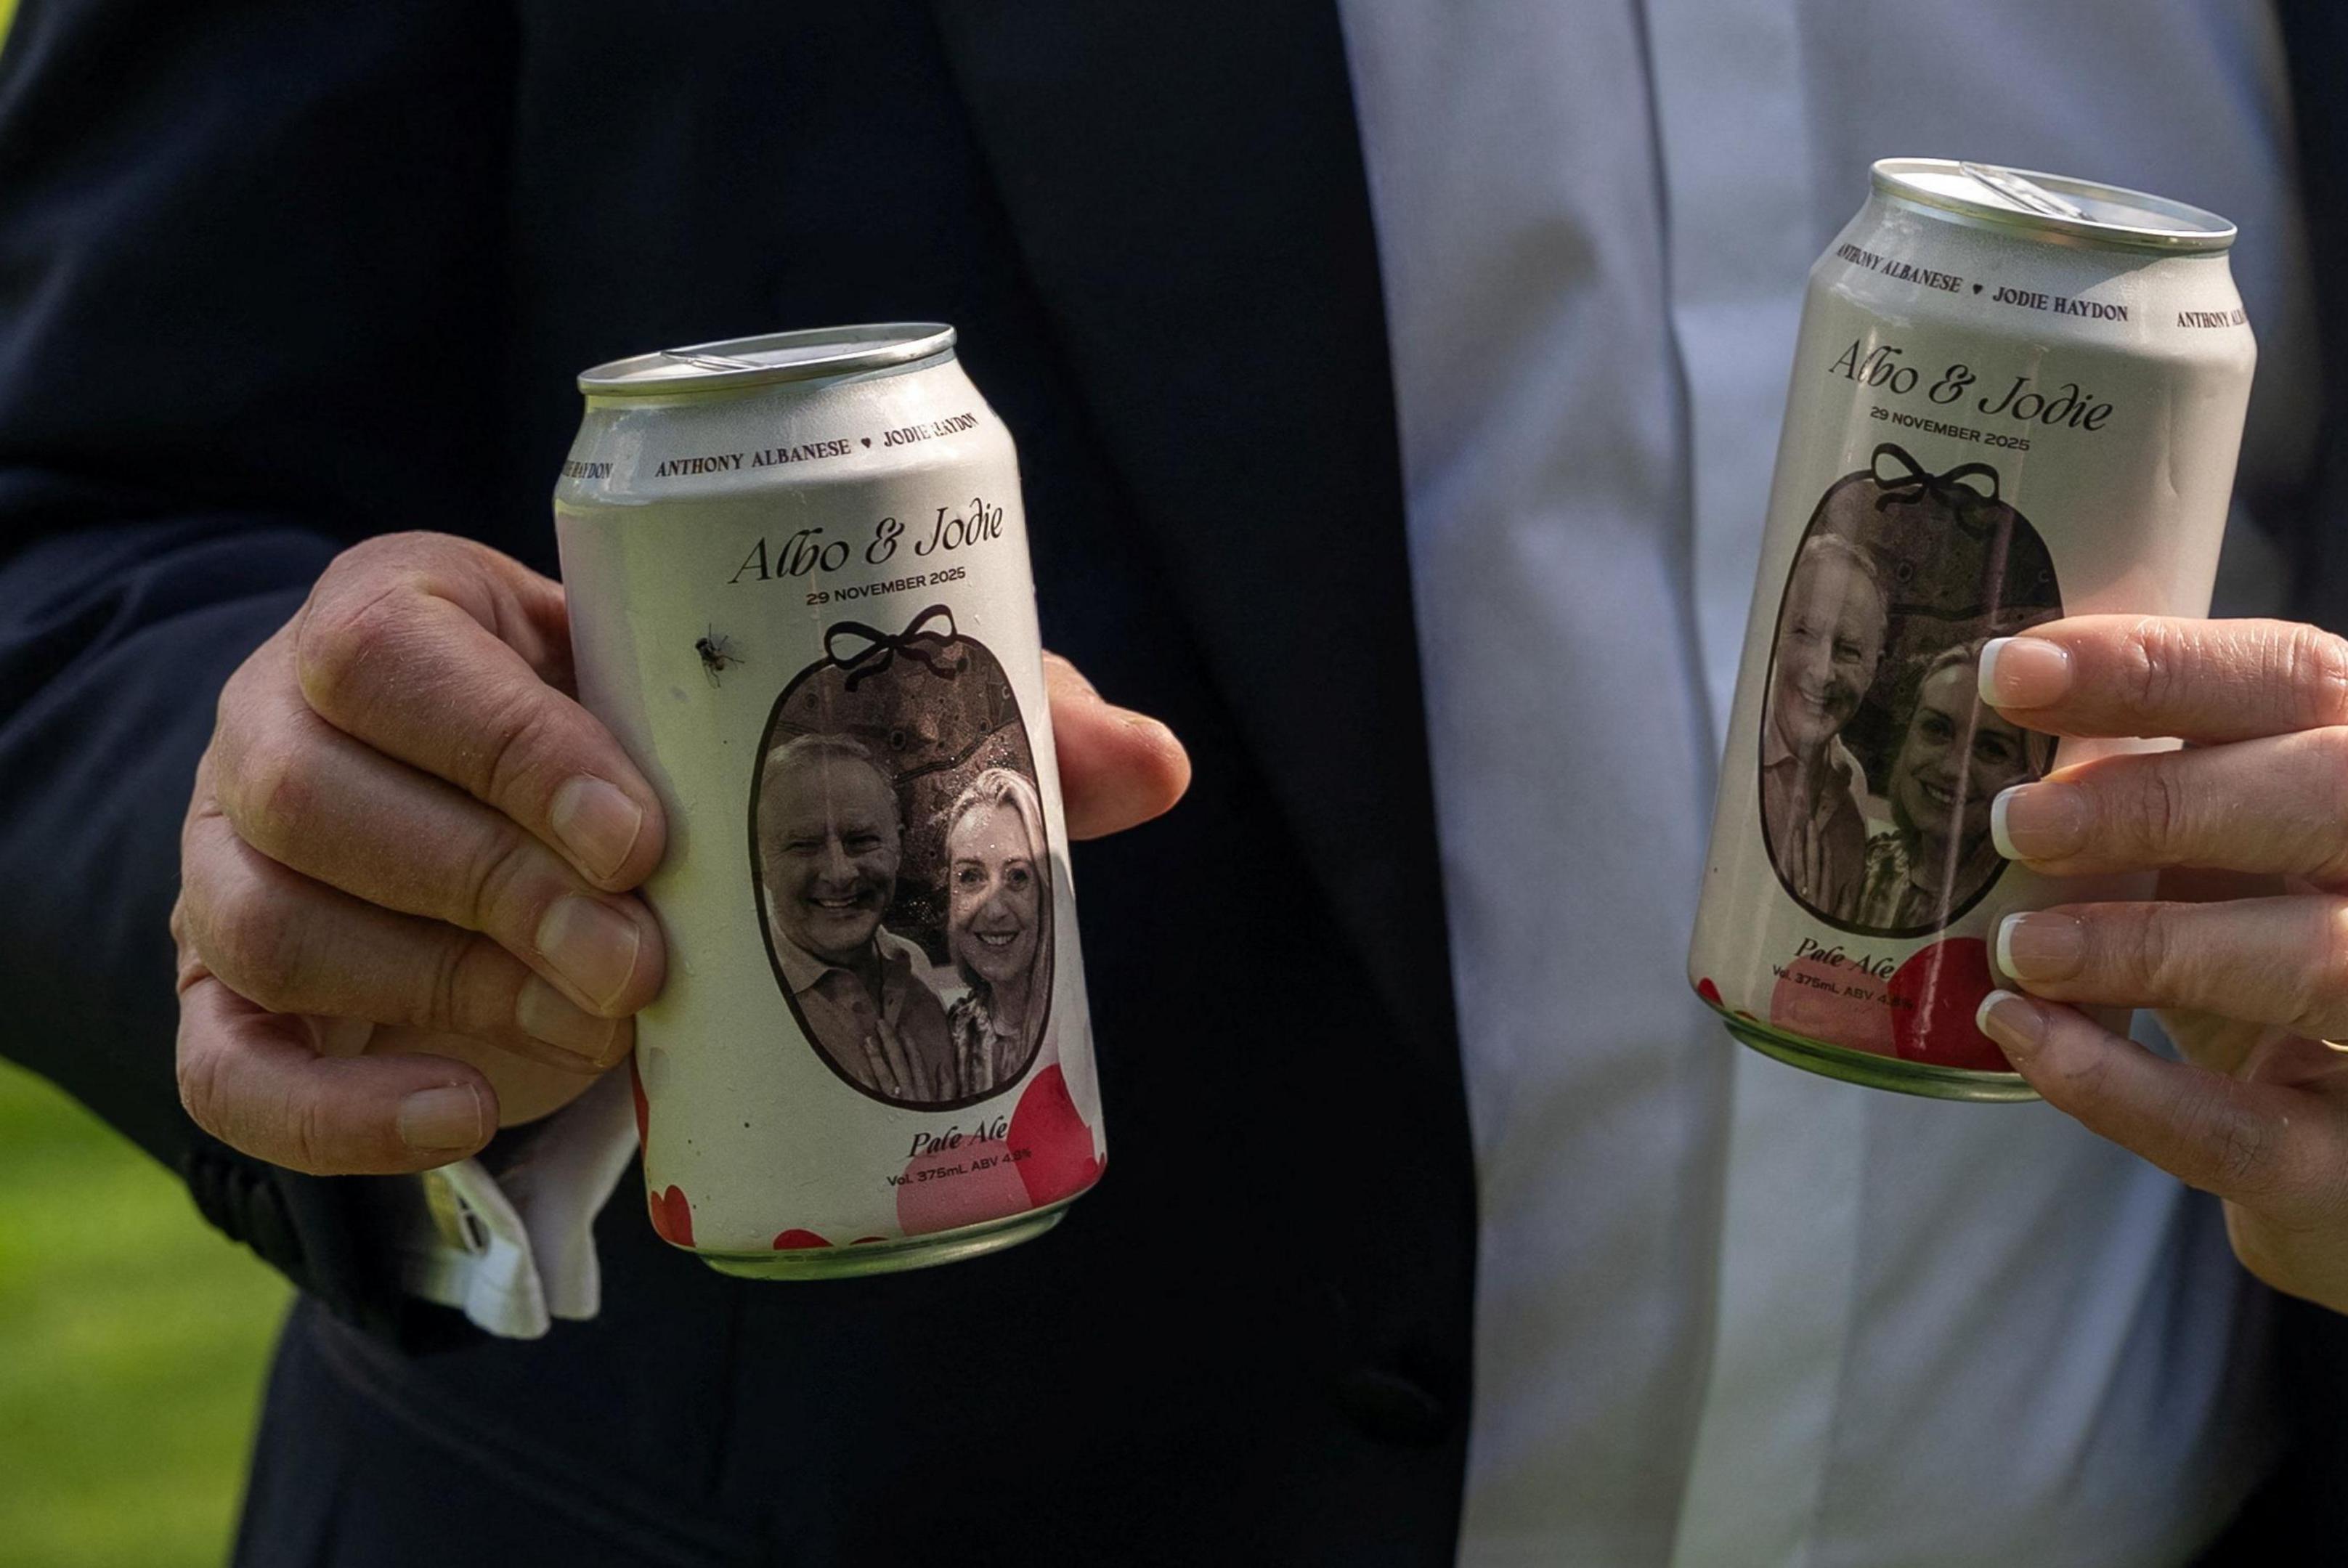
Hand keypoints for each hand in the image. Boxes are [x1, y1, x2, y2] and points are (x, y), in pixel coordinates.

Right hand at [175, 533, 1188, 1176]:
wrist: (483, 811)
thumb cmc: (645, 736)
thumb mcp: (750, 698)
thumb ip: (940, 716)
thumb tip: (1152, 762)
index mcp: (407, 617)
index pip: (398, 652)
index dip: (512, 747)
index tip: (649, 836)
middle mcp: (288, 724)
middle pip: (328, 799)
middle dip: (497, 893)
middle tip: (647, 970)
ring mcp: (236, 861)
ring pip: (272, 925)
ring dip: (441, 994)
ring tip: (600, 1037)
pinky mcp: (223, 996)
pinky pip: (229, 1063)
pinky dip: (339, 1108)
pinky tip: (466, 1120)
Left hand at [1969, 616, 2347, 1359]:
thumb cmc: (2304, 946)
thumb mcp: (2261, 841)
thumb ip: (2160, 775)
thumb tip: (1974, 718)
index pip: (2309, 679)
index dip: (2162, 664)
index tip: (2009, 670)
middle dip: (2163, 799)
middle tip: (2014, 820)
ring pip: (2325, 962)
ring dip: (2149, 943)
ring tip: (2017, 946)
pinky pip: (2241, 1125)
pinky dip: (2117, 1083)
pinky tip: (2017, 1036)